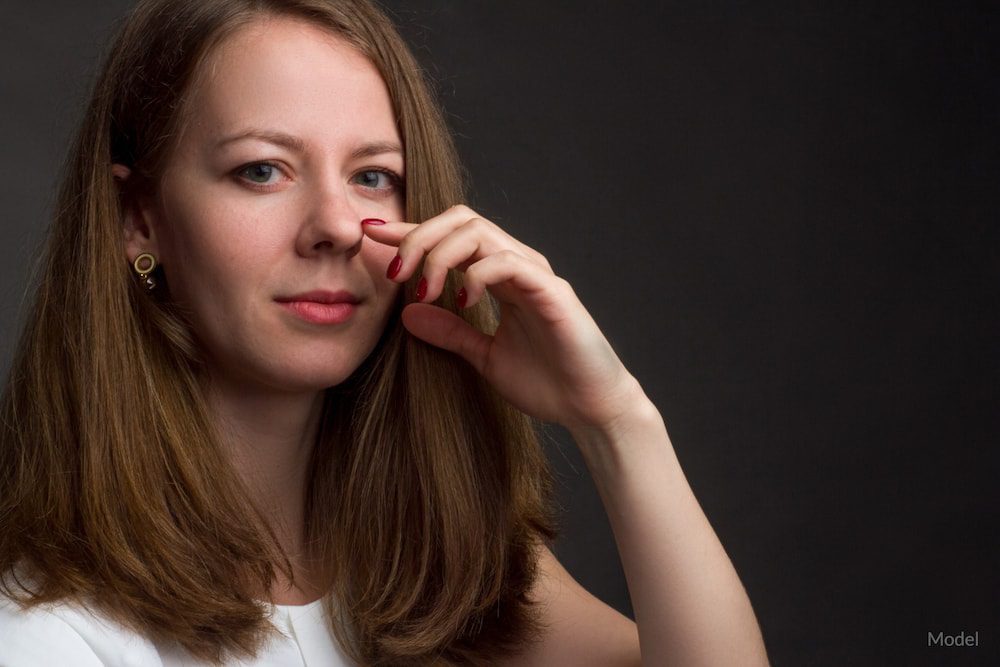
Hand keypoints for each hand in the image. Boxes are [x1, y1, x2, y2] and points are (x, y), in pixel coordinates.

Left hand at [362, 205, 642, 433]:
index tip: (372, 235)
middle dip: (419, 237)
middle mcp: (518, 265)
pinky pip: (507, 263)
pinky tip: (463, 302)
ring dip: (441, 255)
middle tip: (395, 273)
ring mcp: (536, 275)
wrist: (589, 408)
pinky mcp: (552, 292)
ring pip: (480, 233)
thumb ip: (450, 332)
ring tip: (425, 290)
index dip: (410, 231)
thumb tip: (407, 313)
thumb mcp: (483, 356)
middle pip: (461, 219)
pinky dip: (477, 276)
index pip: (451, 237)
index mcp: (501, 276)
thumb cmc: (546, 382)